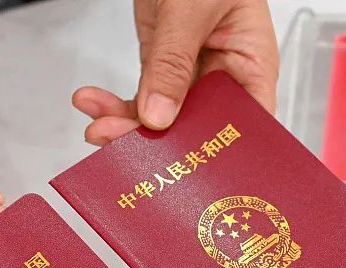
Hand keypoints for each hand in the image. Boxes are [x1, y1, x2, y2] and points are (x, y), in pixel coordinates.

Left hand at [72, 0, 277, 143]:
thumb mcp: (193, 7)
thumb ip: (174, 60)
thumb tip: (158, 115)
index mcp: (252, 63)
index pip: (247, 126)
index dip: (223, 155)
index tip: (189, 174)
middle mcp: (225, 74)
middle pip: (196, 129)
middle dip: (157, 143)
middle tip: (119, 148)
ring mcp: (191, 71)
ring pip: (162, 118)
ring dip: (126, 126)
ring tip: (97, 127)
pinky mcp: (162, 64)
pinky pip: (140, 95)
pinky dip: (115, 103)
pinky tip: (92, 102)